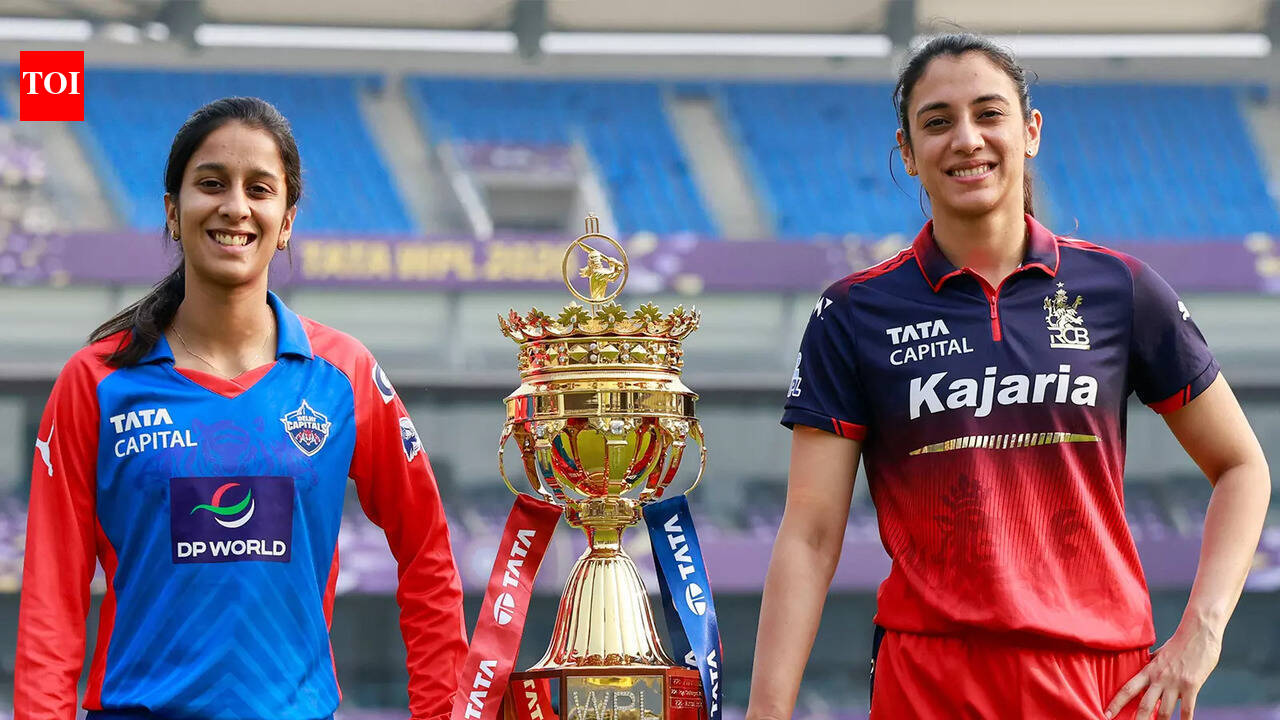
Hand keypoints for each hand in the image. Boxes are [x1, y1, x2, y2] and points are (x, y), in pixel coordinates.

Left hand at [1105, 622, 1221, 719]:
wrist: (1198, 632)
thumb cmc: (1179, 643)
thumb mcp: (1159, 654)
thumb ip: (1151, 663)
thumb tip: (1143, 666)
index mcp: (1148, 670)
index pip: (1127, 689)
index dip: (1116, 703)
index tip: (1106, 714)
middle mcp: (1159, 678)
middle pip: (1144, 705)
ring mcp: (1175, 683)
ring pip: (1165, 712)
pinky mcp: (1192, 686)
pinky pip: (1188, 709)